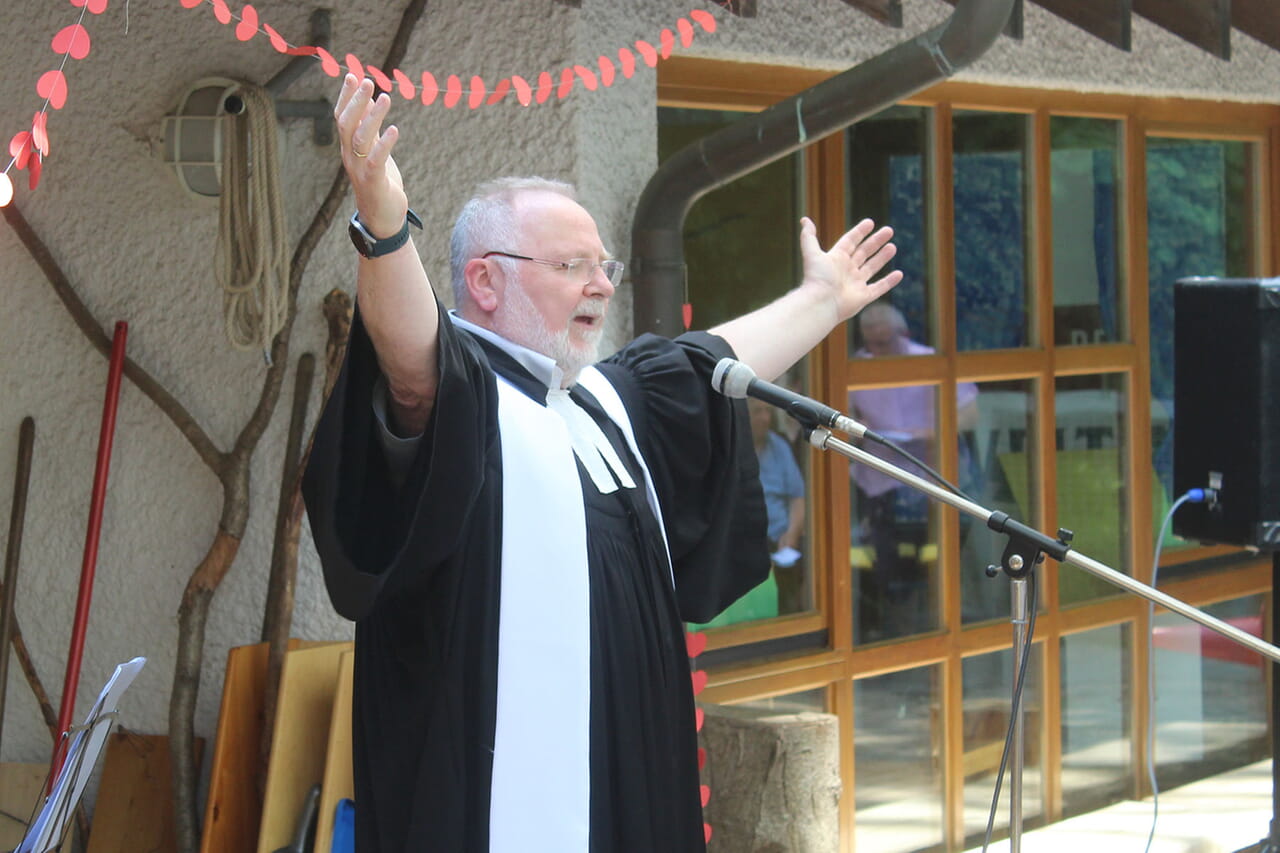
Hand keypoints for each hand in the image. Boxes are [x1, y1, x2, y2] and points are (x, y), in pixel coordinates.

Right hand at [335, 74, 407, 238]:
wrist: (382, 218)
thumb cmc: (379, 182)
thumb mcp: (373, 152)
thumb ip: (370, 129)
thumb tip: (371, 101)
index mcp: (349, 148)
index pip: (341, 118)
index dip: (346, 97)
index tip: (353, 76)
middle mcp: (350, 156)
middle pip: (347, 124)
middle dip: (356, 101)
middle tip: (368, 81)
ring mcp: (360, 170)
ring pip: (361, 138)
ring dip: (372, 116)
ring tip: (385, 97)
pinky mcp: (374, 182)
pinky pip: (376, 160)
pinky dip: (384, 144)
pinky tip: (394, 129)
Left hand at [798, 216, 902, 320]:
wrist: (821, 303)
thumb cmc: (817, 278)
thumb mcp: (812, 253)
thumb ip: (808, 237)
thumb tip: (804, 220)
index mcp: (836, 258)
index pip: (850, 241)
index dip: (859, 232)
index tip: (870, 223)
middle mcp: (847, 270)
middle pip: (864, 252)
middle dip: (876, 242)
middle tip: (889, 230)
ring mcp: (856, 284)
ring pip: (872, 268)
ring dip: (882, 257)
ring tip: (893, 247)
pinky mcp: (863, 297)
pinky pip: (879, 288)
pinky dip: (889, 282)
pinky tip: (899, 274)